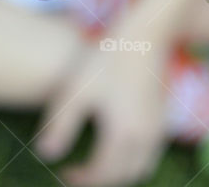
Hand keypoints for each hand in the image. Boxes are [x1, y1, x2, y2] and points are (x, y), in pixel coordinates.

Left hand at [35, 41, 167, 186]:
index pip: (101, 174)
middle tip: (77, 174)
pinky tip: (116, 147)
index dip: (81, 179)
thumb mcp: (76, 91)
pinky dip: (133, 162)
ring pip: (140, 169)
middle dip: (99, 180)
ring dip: (118, 175)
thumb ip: (60, 126)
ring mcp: (157, 130)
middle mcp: (144, 138)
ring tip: (97, 166)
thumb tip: (45, 155)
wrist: (145, 37)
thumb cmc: (106, 60)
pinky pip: (150, 155)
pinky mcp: (163, 120)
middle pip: (122, 177)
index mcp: (122, 135)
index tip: (64, 173)